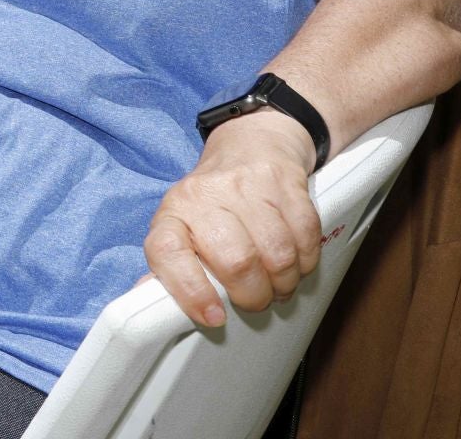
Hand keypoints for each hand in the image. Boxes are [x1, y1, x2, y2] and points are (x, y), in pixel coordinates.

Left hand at [141, 111, 322, 326]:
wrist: (250, 144)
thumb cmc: (213, 201)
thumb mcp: (182, 227)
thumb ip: (172, 268)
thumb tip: (154, 308)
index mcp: (174, 213)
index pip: (168, 252)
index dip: (190, 291)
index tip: (214, 316)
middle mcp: (206, 196)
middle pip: (236, 262)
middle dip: (253, 296)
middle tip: (256, 299)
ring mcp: (247, 186)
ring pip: (277, 255)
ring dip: (284, 282)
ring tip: (278, 283)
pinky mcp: (285, 182)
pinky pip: (305, 237)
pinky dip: (306, 261)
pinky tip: (295, 260)